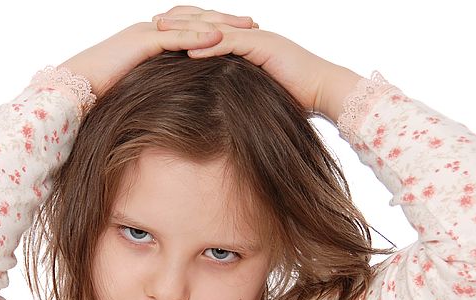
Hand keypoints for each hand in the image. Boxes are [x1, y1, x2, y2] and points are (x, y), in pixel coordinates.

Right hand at [58, 9, 256, 98]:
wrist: (71, 93)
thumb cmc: (100, 98)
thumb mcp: (138, 91)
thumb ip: (158, 88)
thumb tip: (178, 104)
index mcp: (150, 39)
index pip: (189, 26)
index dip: (215, 27)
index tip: (241, 33)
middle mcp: (149, 30)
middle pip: (194, 18)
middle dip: (225, 19)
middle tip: (254, 23)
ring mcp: (145, 33)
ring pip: (189, 22)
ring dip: (219, 23)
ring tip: (246, 27)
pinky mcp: (140, 42)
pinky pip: (175, 37)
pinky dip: (198, 36)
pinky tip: (221, 38)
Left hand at [152, 5, 346, 115]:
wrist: (324, 91)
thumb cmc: (296, 96)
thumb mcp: (259, 90)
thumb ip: (240, 87)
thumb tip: (219, 101)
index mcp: (246, 42)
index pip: (209, 30)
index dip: (185, 28)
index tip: (160, 33)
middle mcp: (249, 33)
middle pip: (207, 23)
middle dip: (179, 22)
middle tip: (152, 23)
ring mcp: (256, 37)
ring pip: (215, 29)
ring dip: (187, 30)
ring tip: (161, 32)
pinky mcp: (264, 47)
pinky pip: (232, 44)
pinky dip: (210, 47)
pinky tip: (189, 52)